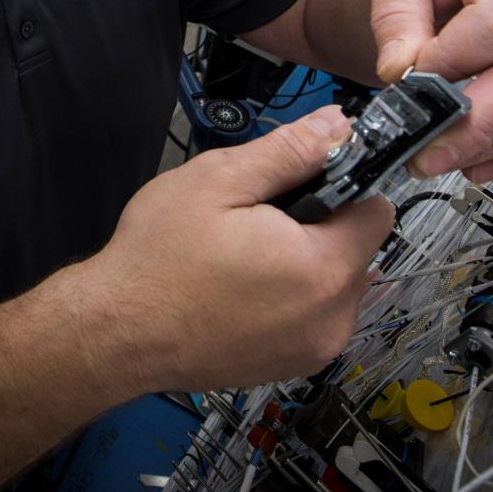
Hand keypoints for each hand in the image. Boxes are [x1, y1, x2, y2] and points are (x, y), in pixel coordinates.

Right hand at [84, 109, 393, 392]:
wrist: (114, 334)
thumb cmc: (159, 257)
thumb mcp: (218, 182)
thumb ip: (289, 152)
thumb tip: (339, 124)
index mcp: (323, 269)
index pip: (378, 212)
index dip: (344, 186)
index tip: (300, 182)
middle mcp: (333, 318)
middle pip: (358, 249)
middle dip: (320, 226)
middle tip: (257, 219)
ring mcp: (314, 350)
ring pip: (337, 284)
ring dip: (307, 263)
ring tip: (245, 255)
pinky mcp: (292, 367)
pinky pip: (315, 317)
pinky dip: (292, 298)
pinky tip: (242, 288)